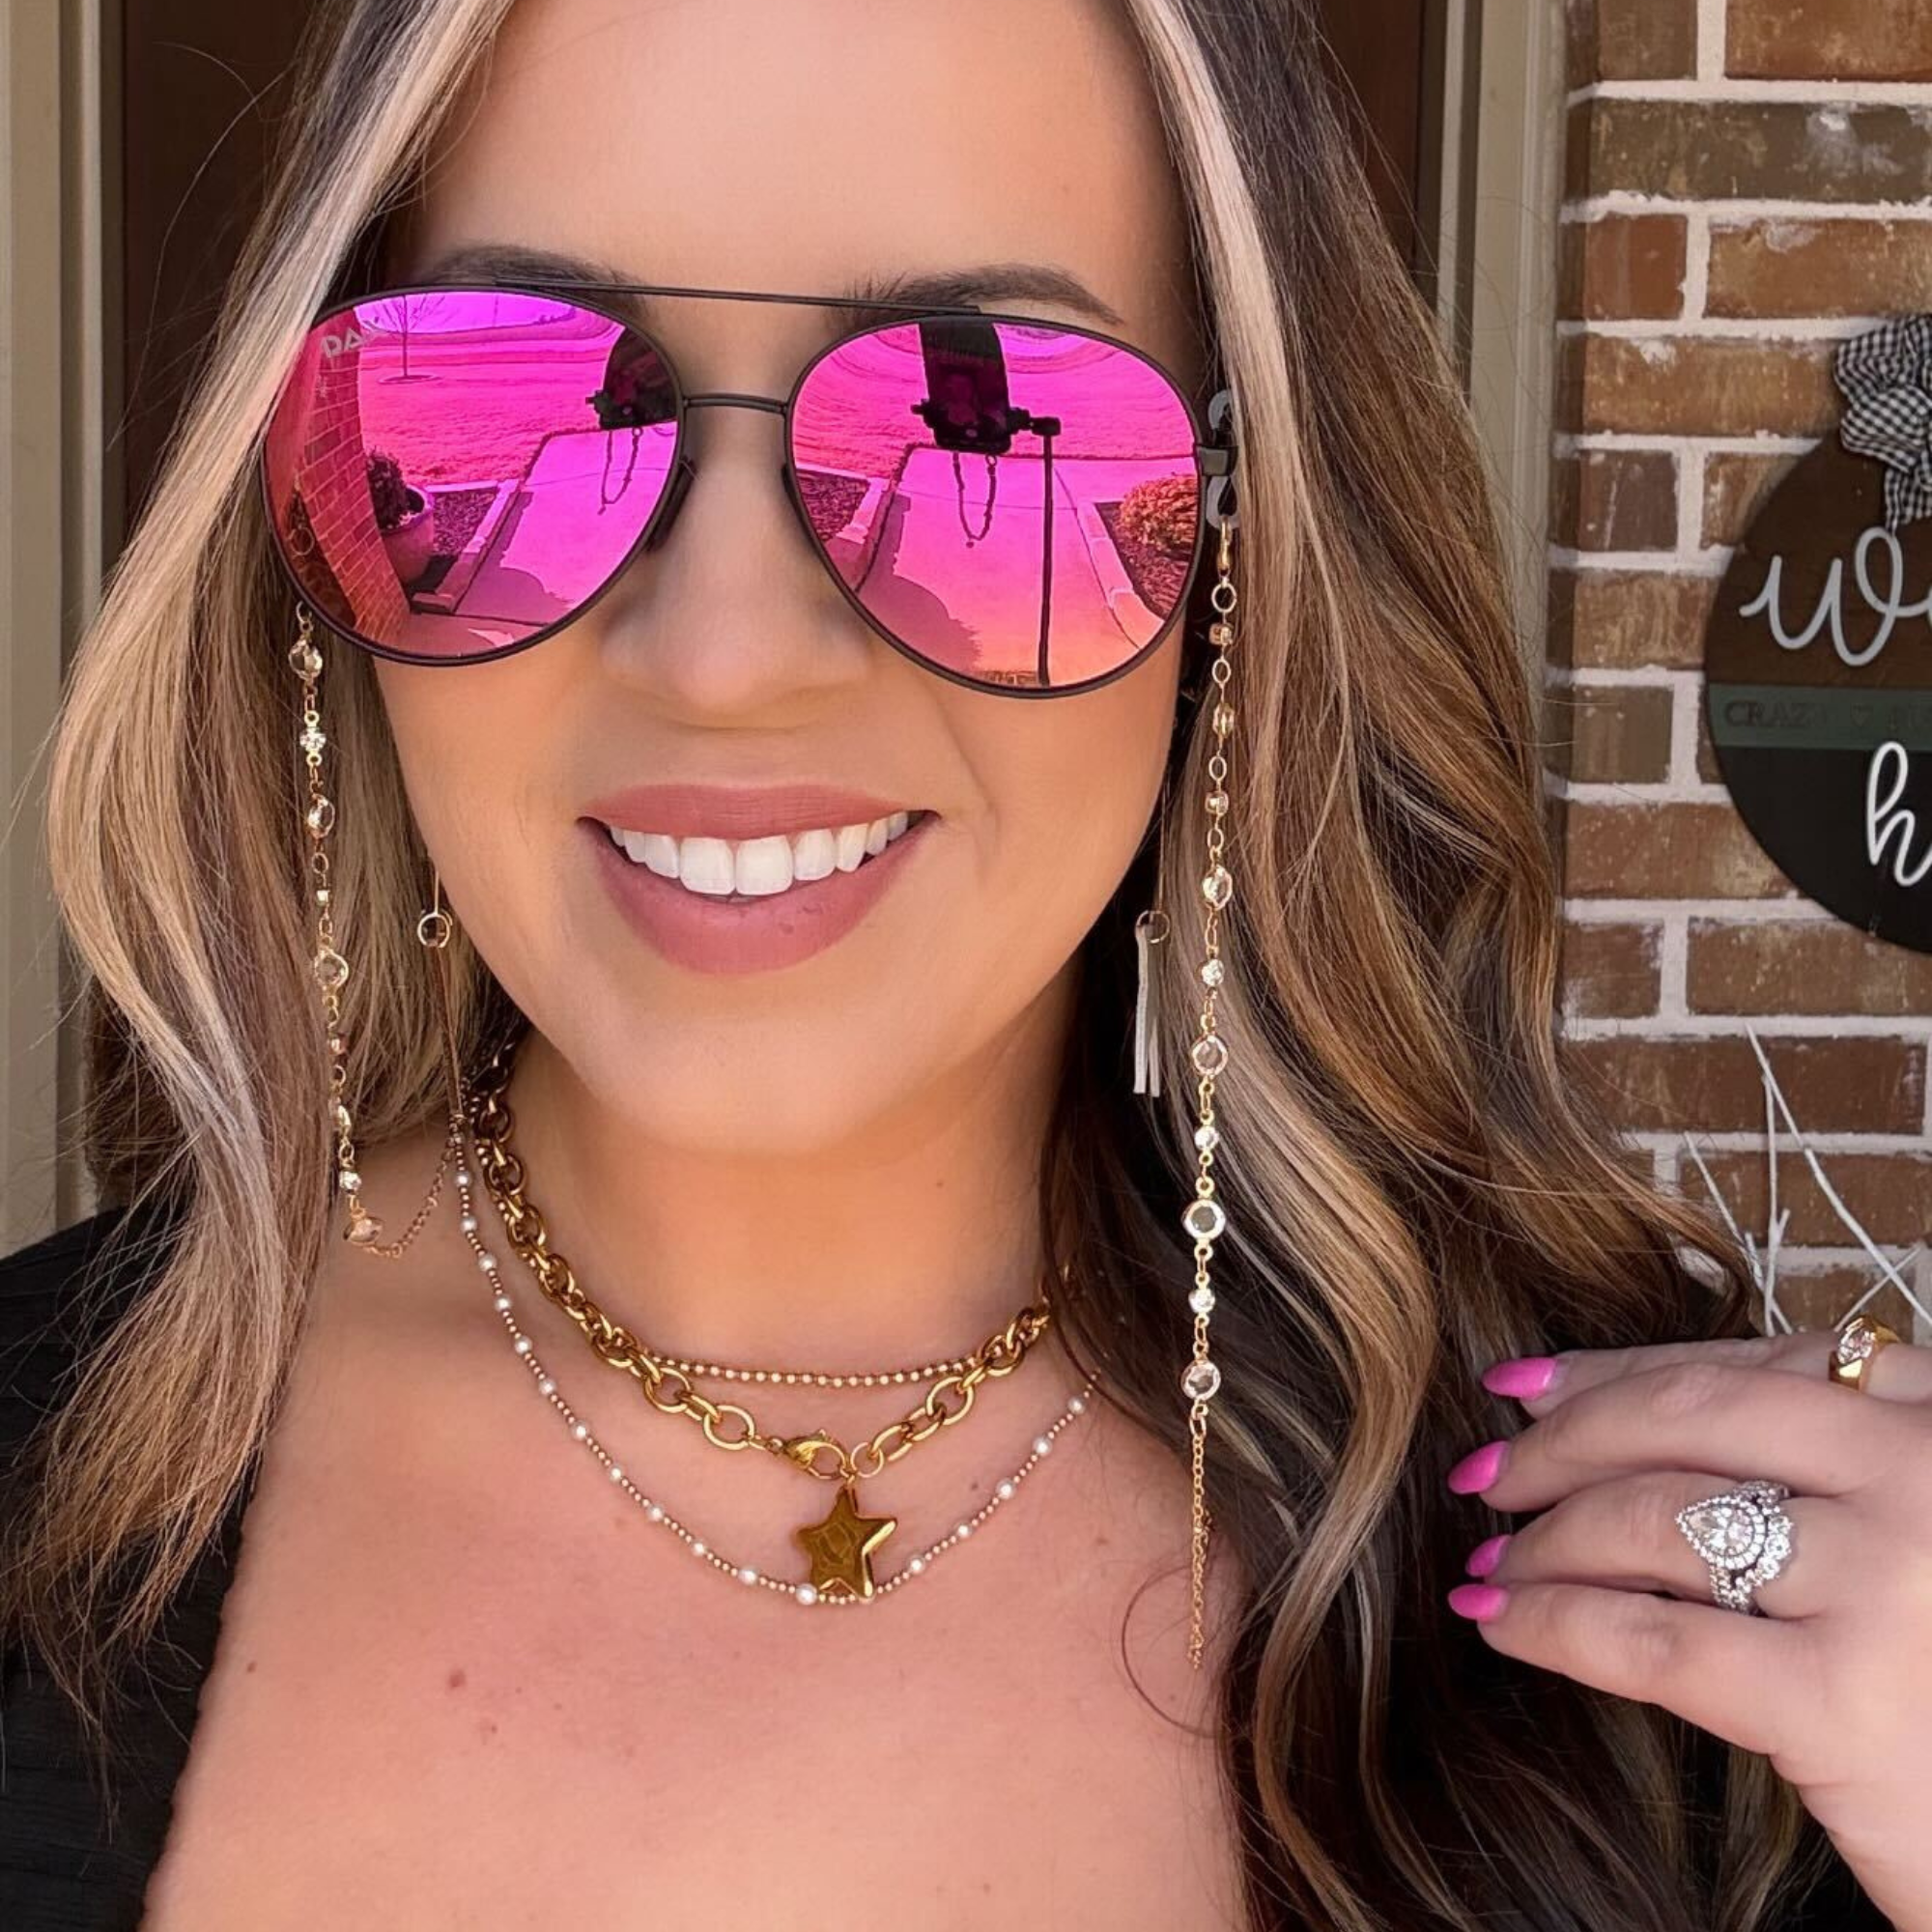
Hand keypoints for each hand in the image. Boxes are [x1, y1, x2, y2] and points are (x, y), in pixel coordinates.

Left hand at [1442, 1327, 1931, 1927]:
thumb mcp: (1924, 1526)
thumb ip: (1827, 1467)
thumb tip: (1635, 1423)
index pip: (1746, 1369)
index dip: (1619, 1371)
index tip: (1531, 1384)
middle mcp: (1918, 1474)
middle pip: (1684, 1419)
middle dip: (1560, 1440)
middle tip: (1486, 1473)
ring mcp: (1886, 1581)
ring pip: (1652, 1521)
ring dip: (1544, 1539)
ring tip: (1492, 1563)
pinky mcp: (1843, 1702)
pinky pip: (1651, 1641)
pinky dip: (1553, 1625)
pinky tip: (1500, 1624)